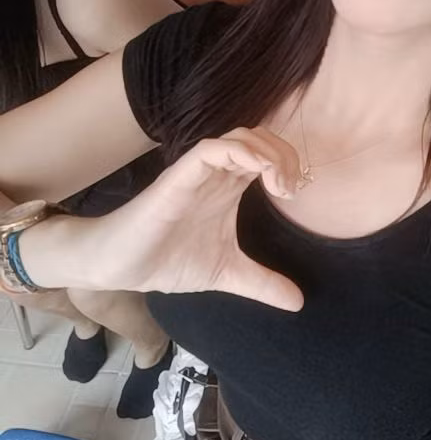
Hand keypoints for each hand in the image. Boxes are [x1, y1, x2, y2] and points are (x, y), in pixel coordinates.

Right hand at [35, 128, 303, 310]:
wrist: (122, 267)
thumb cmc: (169, 261)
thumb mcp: (228, 274)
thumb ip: (263, 284)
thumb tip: (299, 302)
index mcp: (230, 187)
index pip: (267, 156)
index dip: (289, 164)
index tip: (295, 193)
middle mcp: (218, 174)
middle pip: (260, 138)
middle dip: (284, 155)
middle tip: (290, 188)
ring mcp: (199, 173)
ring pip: (240, 137)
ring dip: (267, 153)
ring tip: (278, 184)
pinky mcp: (179, 177)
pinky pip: (211, 150)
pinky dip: (240, 153)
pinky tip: (256, 174)